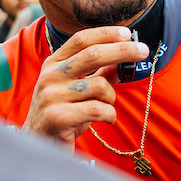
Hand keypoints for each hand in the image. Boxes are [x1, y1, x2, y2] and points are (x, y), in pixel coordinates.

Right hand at [22, 26, 149, 149]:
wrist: (37, 147)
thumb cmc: (62, 115)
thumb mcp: (77, 90)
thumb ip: (99, 74)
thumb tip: (123, 60)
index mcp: (53, 64)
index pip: (81, 39)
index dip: (105, 34)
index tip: (127, 33)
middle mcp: (50, 76)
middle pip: (92, 54)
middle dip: (122, 51)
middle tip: (143, 51)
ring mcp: (51, 96)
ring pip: (99, 85)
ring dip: (111, 97)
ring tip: (107, 107)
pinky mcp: (57, 117)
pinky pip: (97, 109)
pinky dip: (109, 114)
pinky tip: (107, 119)